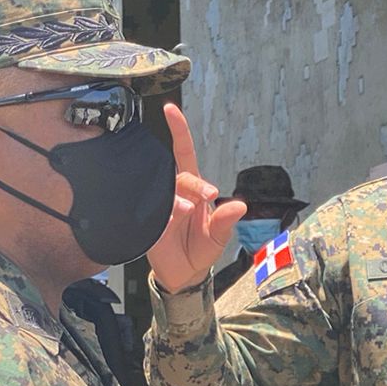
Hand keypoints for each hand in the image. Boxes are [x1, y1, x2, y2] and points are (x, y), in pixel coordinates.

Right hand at [148, 103, 246, 294]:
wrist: (183, 275)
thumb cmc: (201, 250)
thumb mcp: (218, 237)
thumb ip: (226, 222)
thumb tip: (240, 206)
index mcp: (192, 189)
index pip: (183, 153)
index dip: (178, 131)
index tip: (170, 110)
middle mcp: (174, 193)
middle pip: (177, 175)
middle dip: (192, 184)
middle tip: (206, 197)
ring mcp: (159, 207)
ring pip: (161, 192)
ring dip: (175, 201)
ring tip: (186, 215)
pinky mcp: (146, 223)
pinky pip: (146, 212)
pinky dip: (154, 215)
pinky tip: (160, 222)